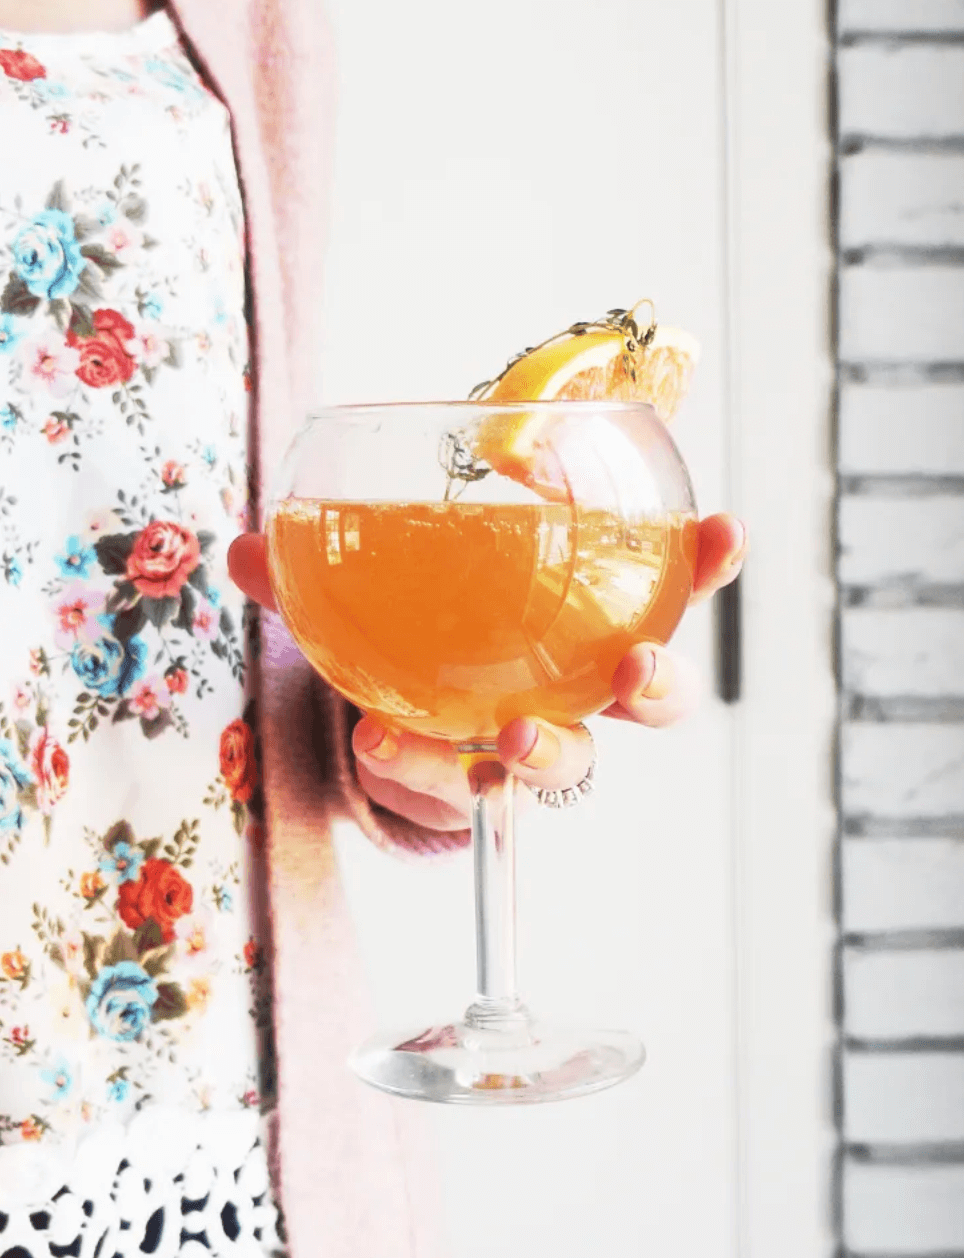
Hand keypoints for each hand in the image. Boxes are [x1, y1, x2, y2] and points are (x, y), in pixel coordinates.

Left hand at [228, 513, 745, 830]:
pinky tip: (381, 744)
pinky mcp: (473, 795)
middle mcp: (570, 689)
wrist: (372, 721)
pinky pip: (463, 795)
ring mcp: (526, 748)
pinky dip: (420, 771)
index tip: (727, 532)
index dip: (702, 566)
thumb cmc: (411, 635)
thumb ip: (318, 568)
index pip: (659, 587)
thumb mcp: (376, 588)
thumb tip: (246, 545)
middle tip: (636, 669)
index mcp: (576, 620)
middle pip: (653, 699)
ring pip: (569, 767)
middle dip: (659, 685)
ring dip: (547, 749)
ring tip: (502, 736)